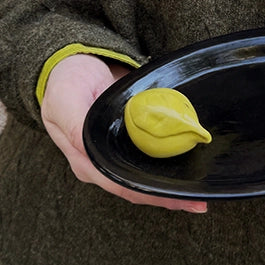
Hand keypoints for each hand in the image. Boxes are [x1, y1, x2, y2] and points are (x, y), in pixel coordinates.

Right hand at [41, 53, 207, 212]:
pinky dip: (171, 161)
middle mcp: (102, 163)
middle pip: (137, 187)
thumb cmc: (66, 82)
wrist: (75, 61)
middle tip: (198, 203)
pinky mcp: (130, 139)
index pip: (121, 185)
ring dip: (172, 183)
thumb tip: (88, 149)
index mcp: (85, 160)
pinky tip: (191, 163)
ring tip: (198, 190)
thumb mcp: (65, 101)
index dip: (149, 195)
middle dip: (167, 196)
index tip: (177, 199)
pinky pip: (151, 155)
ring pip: (146, 175)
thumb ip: (75, 126)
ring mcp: (117, 152)